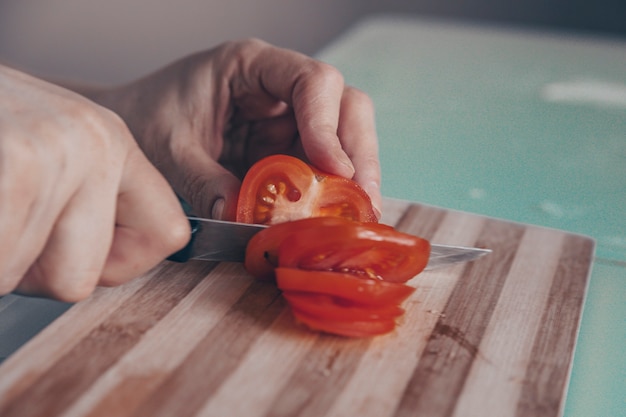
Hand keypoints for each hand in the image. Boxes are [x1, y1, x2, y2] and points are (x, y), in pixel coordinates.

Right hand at [0, 65, 188, 300]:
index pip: (168, 233)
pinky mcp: (16, 163)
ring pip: (27, 276)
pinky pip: (1, 266)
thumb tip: (100, 270)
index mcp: (116, 143)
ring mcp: (54, 150)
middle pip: (82, 277)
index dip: (119, 262)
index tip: (79, 251)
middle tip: (6, 221)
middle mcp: (96, 141)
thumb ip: (88, 207)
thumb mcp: (52, 157)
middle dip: (32, 272)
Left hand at [91, 39, 381, 219]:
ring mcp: (289, 118)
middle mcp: (280, 87)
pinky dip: (331, 193)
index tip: (334, 171)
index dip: (329, 126)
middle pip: (346, 106)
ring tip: (353, 217)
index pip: (313, 81)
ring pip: (345, 138)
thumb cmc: (148, 118)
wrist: (136, 125)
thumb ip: (205, 182)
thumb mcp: (170, 150)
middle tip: (363, 201)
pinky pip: (323, 167)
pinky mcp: (288, 147)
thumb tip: (243, 220)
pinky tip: (332, 218)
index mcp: (251, 66)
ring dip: (353, 178)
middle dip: (358, 154)